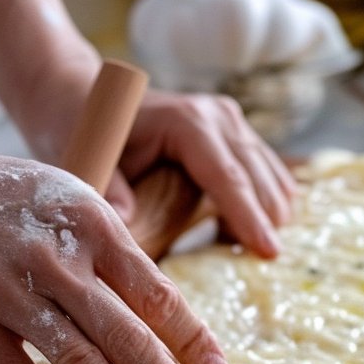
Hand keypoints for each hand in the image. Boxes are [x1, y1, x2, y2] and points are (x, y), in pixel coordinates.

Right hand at [0, 149, 228, 363]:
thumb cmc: (20, 200)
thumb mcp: (77, 202)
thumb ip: (119, 251)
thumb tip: (168, 314)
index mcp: (95, 227)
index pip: (155, 293)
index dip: (191, 337)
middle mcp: (58, 261)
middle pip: (125, 334)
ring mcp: (12, 293)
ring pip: (76, 360)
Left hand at [106, 90, 296, 256]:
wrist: (94, 99)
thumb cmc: (92, 133)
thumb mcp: (92, 159)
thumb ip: (108, 190)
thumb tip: (125, 223)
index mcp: (187, 122)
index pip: (228, 177)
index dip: (249, 217)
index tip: (268, 253)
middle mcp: (219, 117)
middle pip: (259, 179)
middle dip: (266, 223)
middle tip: (261, 264)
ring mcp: (233, 122)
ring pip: (272, 177)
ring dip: (267, 215)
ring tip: (238, 248)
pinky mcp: (239, 133)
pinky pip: (268, 174)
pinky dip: (264, 204)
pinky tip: (238, 229)